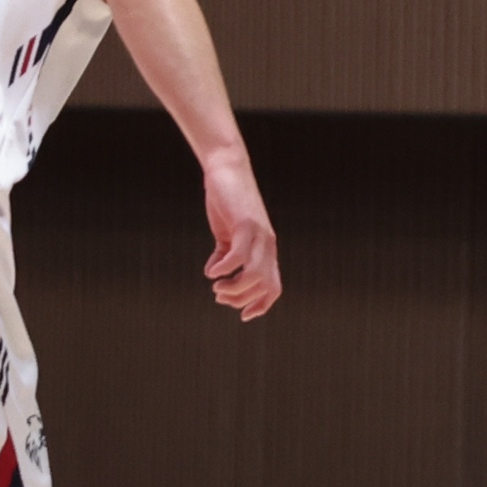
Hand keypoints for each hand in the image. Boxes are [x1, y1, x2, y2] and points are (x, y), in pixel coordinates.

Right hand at [201, 150, 281, 320]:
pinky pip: (239, 255)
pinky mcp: (246, 224)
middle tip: (219, 296)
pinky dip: (224, 268)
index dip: (262, 305)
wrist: (227, 170)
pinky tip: (212, 271)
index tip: (244, 315)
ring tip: (216, 287)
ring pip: (254, 275)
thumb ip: (224, 254)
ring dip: (233, 288)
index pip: (274, 287)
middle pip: (264, 286)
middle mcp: (267, 245)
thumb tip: (215, 274)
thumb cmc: (227, 202)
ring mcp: (259, 235)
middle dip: (241, 299)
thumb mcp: (226, 233)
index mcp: (266, 250)